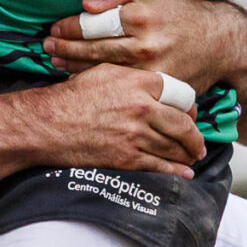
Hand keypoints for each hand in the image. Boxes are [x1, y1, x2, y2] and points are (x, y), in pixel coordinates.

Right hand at [28, 65, 205, 177]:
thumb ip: (135, 77)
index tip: (191, 114)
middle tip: (197, 142)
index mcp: (140, 83)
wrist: (48, 124)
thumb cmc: (73, 96)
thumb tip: (156, 85)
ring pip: (175, 148)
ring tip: (191, 157)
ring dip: (187, 155)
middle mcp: (142, 108)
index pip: (182, 95)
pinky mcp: (127, 158)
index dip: (191, 107)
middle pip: (185, 124)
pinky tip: (184, 174)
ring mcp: (136, 135)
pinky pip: (161, 167)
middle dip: (195, 136)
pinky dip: (176, 172)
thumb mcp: (105, 72)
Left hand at [42, 0, 246, 92]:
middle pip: (93, 50)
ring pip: (104, 71)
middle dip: (65, 50)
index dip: (69, 28)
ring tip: (56, 63)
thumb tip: (85, 4)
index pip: (93, 24)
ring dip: (75, 68)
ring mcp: (152, 70)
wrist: (223, 42)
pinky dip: (101, 84)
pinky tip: (83, 82)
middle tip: (47, 48)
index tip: (54, 30)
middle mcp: (145, 45)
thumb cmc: (184, 12)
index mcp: (141, 17)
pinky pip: (123, 87)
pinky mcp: (159, 89)